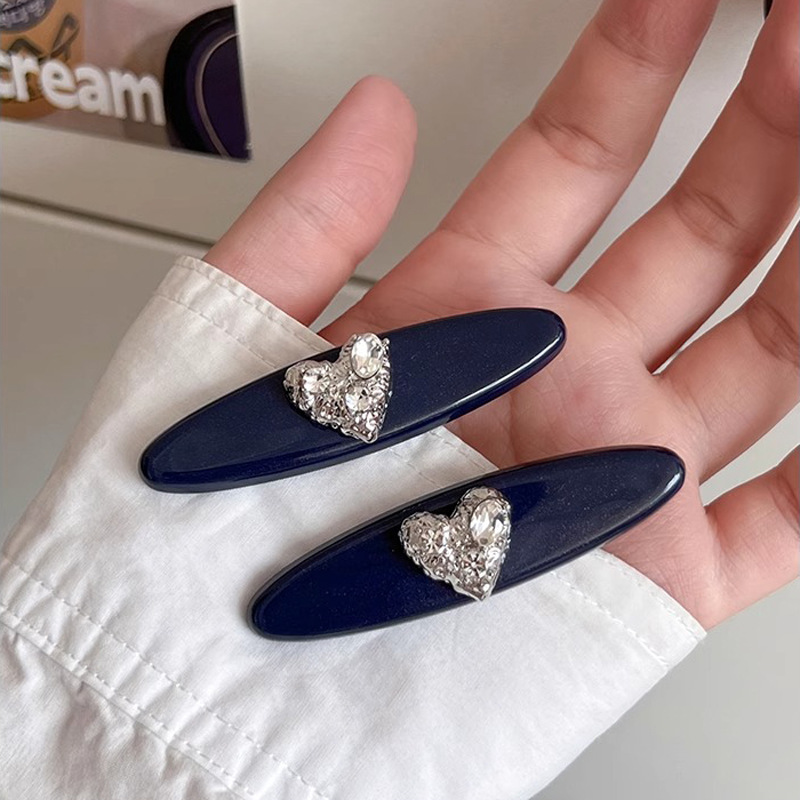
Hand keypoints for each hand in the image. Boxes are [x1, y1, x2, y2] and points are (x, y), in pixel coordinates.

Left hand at [206, 0, 797, 627]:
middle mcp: (564, 380)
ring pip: (768, 340)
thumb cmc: (218, 514)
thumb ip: (307, 224)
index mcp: (473, 315)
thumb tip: (378, 106)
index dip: (636, 63)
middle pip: (698, 227)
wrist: (230, 674)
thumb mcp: (238, 343)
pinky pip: (784, 509)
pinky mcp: (661, 572)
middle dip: (763, 120)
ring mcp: (622, 468)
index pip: (578, 159)